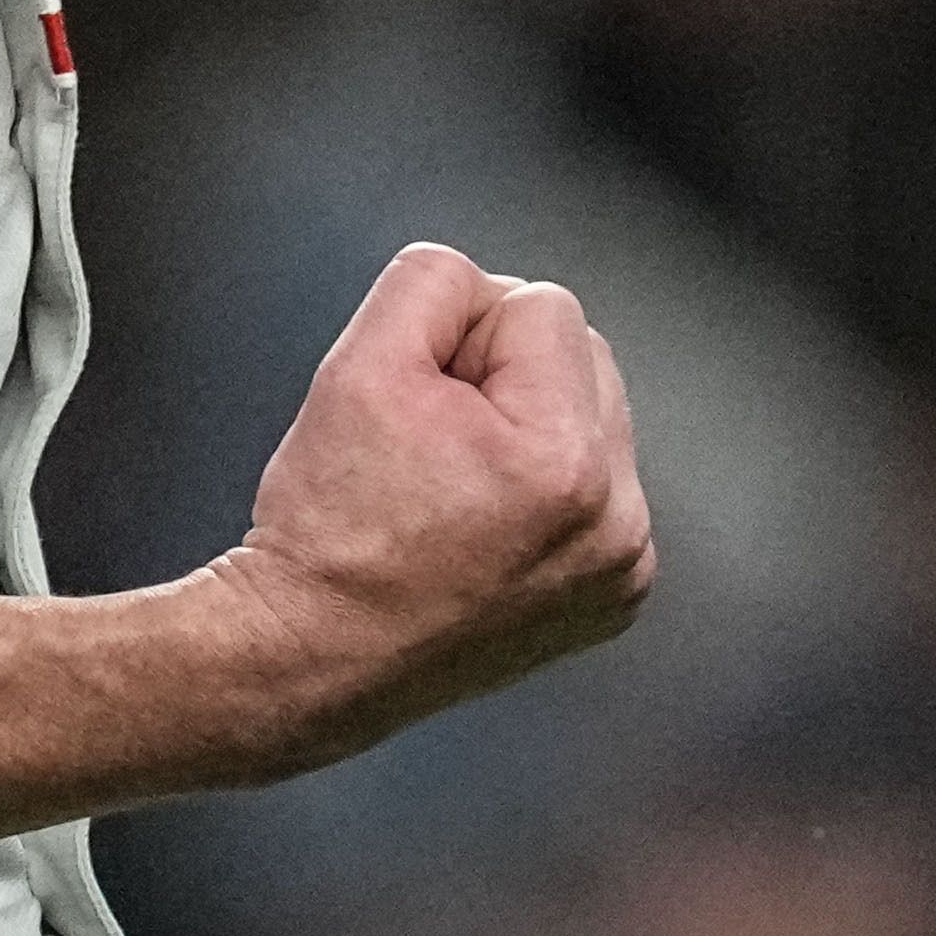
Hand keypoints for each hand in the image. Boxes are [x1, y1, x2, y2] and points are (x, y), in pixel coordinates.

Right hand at [212, 240, 654, 763]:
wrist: (312, 653)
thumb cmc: (329, 521)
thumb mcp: (357, 364)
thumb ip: (431, 281)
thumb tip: (483, 286)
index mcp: (564, 461)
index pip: (540, 305)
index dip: (458, 339)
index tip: (412, 411)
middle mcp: (616, 522)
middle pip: (582, 355)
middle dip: (503, 377)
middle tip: (427, 448)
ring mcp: (622, 568)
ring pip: (590, 418)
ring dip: (528, 428)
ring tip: (452, 490)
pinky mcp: (615, 596)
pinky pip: (596, 488)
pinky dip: (544, 489)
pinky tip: (481, 528)